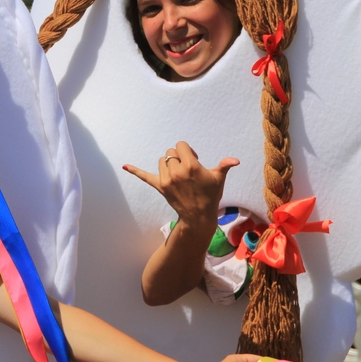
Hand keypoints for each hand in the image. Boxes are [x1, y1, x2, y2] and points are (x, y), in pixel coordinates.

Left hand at [123, 141, 238, 234]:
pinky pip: (145, 176)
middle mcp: (177, 171)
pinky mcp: (160, 186)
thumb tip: (235, 160)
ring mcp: (167, 179)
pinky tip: (125, 166)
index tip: (193, 159)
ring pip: (162, 161)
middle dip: (178, 156)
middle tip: (187, 168)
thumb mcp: (218, 179)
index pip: (181, 146)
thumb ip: (225, 166)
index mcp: (191, 166)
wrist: (198, 215)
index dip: (187, 151)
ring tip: (177, 173)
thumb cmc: (210, 195)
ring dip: (168, 163)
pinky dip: (135, 170)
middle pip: (171, 152)